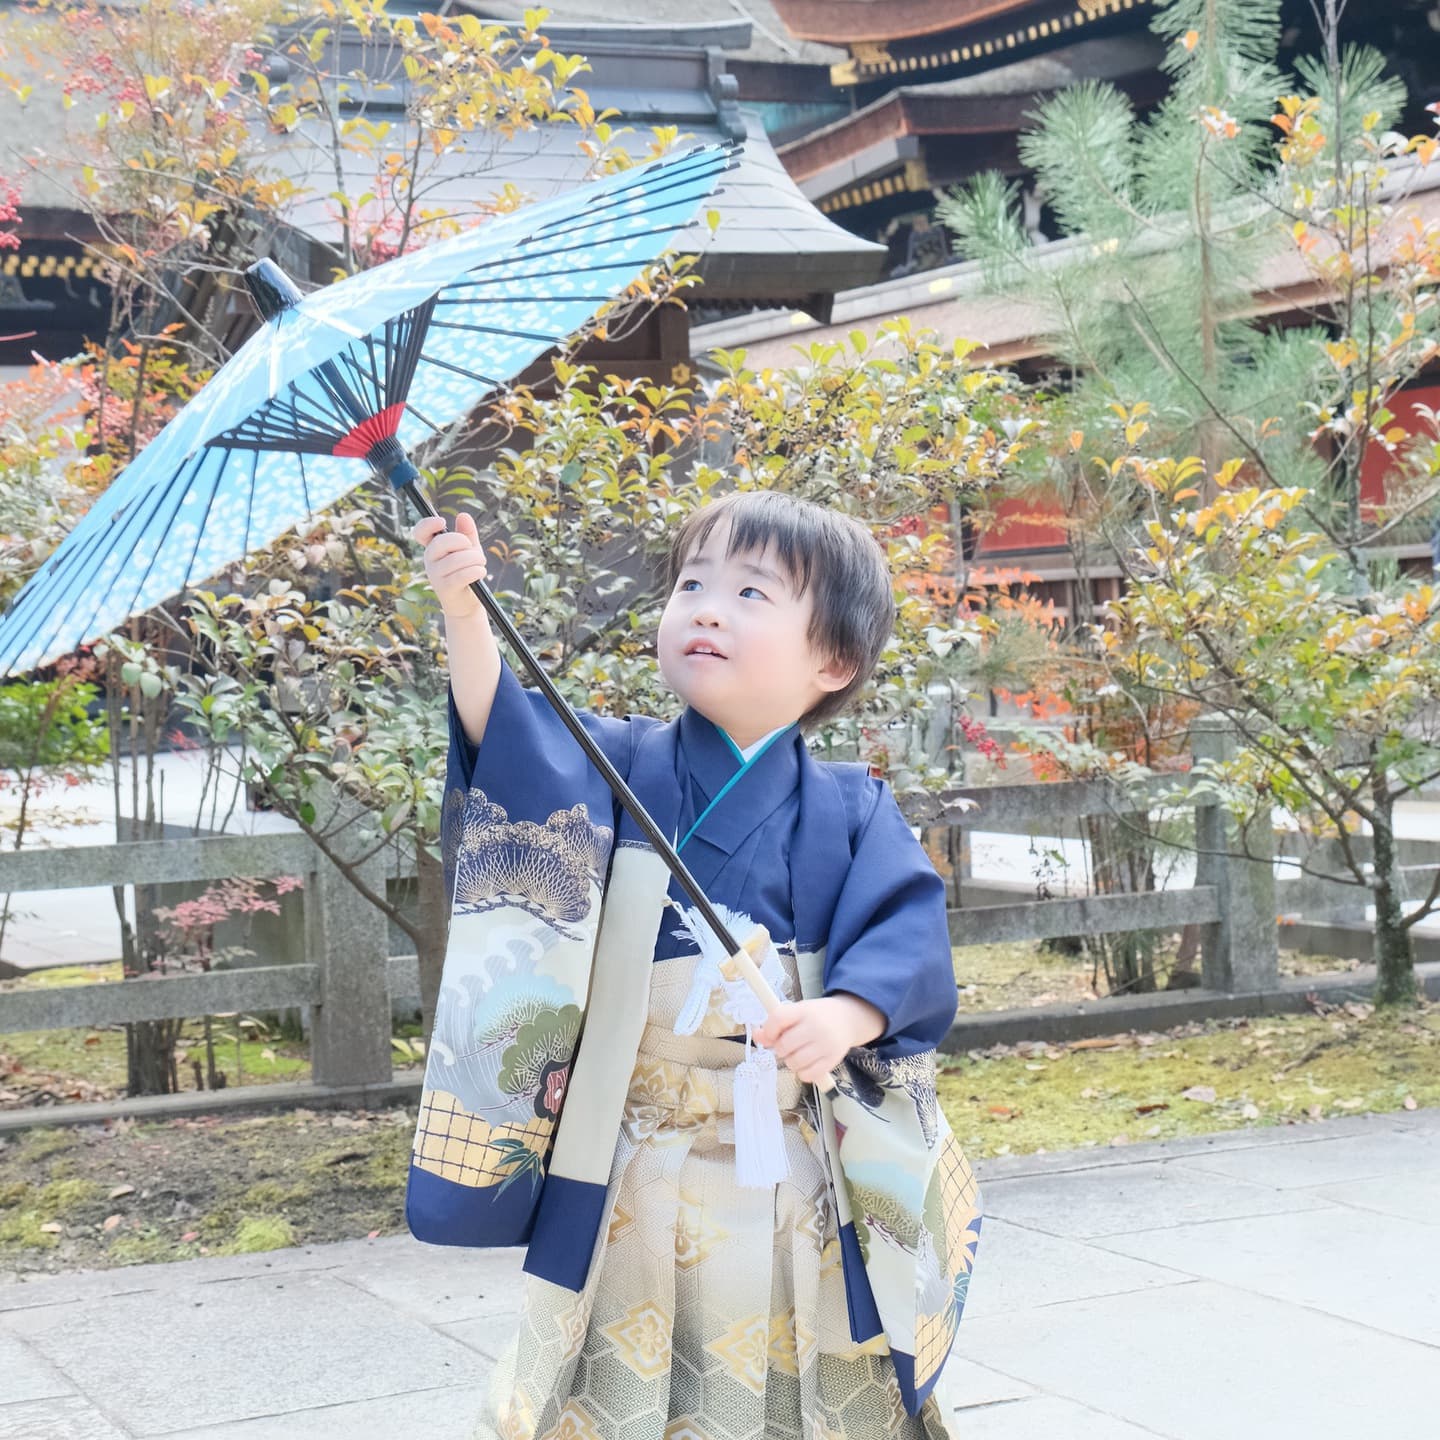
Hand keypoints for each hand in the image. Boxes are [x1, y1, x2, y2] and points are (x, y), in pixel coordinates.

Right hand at [413, 512, 487, 619]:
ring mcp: (435, 575)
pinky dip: (476, 571)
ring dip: (475, 559)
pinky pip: (462, 575)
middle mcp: (430, 560)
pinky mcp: (445, 589)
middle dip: (463, 542)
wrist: (467, 604)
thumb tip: (463, 515)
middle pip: (441, 542)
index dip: (427, 524)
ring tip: (481, 565)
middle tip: (474, 550)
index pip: (421, 532)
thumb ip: (467, 534)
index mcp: (433, 548)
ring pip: (456, 559)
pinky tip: (480, 572)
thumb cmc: (467, 573)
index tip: (443, 521)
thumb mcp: (469, 550)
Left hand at [753, 994, 884, 1086]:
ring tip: (797, 1053)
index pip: (778, 1019)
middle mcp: (816, 1026)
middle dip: (780, 1048)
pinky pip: (807, 1075)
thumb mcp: (798, 1012)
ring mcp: (826, 1044)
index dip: (768, 1030)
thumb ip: (776, 1023)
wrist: (848, 1019)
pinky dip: (802, 1072)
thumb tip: (757, 1036)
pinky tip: (806, 1063)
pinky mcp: (833, 1060)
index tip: (769, 1035)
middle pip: (784, 1045)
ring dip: (790, 1061)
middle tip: (787, 1045)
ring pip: (794, 1062)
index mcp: (805, 1010)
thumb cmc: (817, 1016)